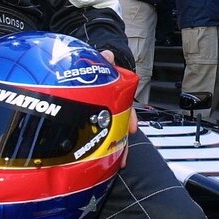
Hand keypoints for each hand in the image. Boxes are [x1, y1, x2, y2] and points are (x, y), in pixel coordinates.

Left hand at [101, 49, 136, 167]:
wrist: (86, 71)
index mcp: (116, 95)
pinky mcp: (90, 123)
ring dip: (115, 149)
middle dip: (123, 142)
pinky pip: (98, 137)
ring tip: (116, 163)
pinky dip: (101, 149)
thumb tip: (108, 55)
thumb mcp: (99, 63)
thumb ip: (103, 61)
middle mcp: (112, 107)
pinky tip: (102, 160)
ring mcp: (102, 116)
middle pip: (121, 126)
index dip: (130, 117)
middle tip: (123, 156)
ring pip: (112, 134)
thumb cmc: (96, 69)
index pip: (127, 106)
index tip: (132, 128)